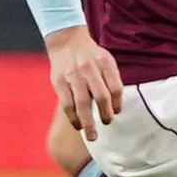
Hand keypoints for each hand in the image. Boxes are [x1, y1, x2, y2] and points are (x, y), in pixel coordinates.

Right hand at [45, 25, 123, 141]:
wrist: (67, 42)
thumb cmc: (91, 57)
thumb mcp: (106, 60)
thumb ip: (112, 80)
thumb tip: (116, 108)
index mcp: (105, 62)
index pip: (115, 87)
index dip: (118, 103)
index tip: (116, 112)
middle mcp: (89, 68)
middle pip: (101, 96)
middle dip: (105, 115)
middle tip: (106, 124)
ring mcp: (73, 75)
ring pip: (82, 103)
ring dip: (88, 121)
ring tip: (92, 135)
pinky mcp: (59, 81)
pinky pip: (67, 104)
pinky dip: (73, 117)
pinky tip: (78, 125)